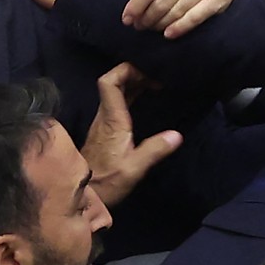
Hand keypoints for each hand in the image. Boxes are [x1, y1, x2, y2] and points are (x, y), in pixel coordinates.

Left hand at [81, 64, 180, 206]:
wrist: (88, 194)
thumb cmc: (108, 181)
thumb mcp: (134, 168)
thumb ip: (154, 150)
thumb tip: (177, 135)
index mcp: (112, 119)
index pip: (109, 83)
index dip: (125, 70)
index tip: (147, 71)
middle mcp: (105, 116)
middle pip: (113, 83)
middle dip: (135, 73)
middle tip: (158, 76)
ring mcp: (103, 122)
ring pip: (115, 93)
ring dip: (134, 84)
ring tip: (156, 84)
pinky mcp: (106, 130)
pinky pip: (118, 103)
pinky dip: (132, 96)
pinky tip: (145, 100)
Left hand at [124, 0, 234, 37]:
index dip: (135, 6)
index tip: (126, 20)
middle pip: (162, 2)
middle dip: (147, 18)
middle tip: (139, 26)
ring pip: (177, 11)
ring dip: (160, 24)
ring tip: (152, 29)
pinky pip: (196, 17)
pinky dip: (180, 28)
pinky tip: (169, 34)